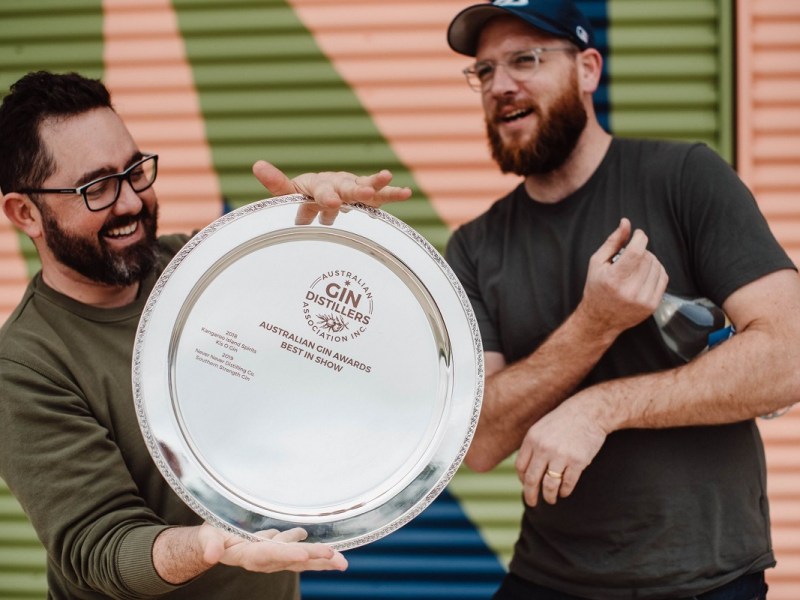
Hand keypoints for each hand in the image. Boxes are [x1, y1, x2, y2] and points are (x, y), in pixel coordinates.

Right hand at [199, 523, 347, 572]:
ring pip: (300, 557)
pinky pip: (299, 550)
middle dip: (314, 559)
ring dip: (321, 558)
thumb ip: (209, 545)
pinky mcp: (277, 549)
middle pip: (291, 559)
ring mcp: (273, 555)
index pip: (270, 554)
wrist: (214, 543)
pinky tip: (330, 550)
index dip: (287, 553)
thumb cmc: (211, 537)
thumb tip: (210, 554)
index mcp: (247, 555)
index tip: (304, 552)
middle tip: (336, 558)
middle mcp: (264, 559)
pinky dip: (314, 550)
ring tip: (341, 560)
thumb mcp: (207, 538)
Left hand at [252, 160, 411, 224]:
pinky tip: (406, 192)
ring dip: (376, 185)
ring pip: (364, 187)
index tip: (332, 204)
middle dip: (355, 192)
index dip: (326, 198)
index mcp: (317, 185)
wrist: (323, 196)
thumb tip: (257, 164)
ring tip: (388, 178)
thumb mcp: (288, 192)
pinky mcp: (367, 195)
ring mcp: (353, 188)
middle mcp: (337, 183)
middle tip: (364, 194)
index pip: (321, 192)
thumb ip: (276, 183)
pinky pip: (380, 195)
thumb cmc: (306, 196)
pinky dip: (391, 193)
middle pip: (346, 188)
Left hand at [514, 393, 606, 506]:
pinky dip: (565, 491)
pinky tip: (564, 492)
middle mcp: (544, 448)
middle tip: (532, 502)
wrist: (589, 412)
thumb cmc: (564, 421)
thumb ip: (532, 446)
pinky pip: (568, 484)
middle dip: (530, 495)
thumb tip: (525, 471)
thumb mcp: (541, 428)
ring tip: (551, 499)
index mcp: (532, 439)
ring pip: (549, 485)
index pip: (520, 467)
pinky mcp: (578, 461)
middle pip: (531, 480)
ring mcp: (561, 455)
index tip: (526, 485)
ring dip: (549, 496)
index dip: (522, 480)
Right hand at [579, 218, 667, 336]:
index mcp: (613, 279)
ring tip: (637, 264)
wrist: (600, 319)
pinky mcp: (652, 305)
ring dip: (649, 260)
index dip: (640, 237)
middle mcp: (629, 291)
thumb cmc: (596, 288)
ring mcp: (642, 299)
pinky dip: (657, 270)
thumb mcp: (597, 263)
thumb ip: (613, 241)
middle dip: (641, 250)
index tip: (638, 234)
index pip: (636, 251)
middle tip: (631, 254)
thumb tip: (626, 223)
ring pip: (656, 266)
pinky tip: (645, 272)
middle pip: (647, 257)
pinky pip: (663, 278)